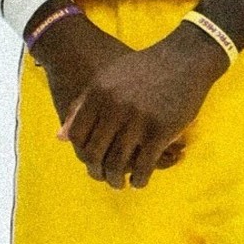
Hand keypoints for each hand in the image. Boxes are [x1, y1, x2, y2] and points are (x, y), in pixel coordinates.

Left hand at [59, 22, 228, 189]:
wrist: (183, 60)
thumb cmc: (143, 69)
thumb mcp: (107, 79)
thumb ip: (82, 106)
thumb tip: (60, 138)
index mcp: (97, 93)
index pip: (77, 135)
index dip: (81, 152)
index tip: (90, 160)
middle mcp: (113, 107)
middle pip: (94, 153)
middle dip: (97, 172)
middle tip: (104, 178)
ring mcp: (136, 120)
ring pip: (117, 164)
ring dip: (116, 180)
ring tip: (119, 183)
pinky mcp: (159, 132)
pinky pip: (143, 166)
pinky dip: (139, 179)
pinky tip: (139, 180)